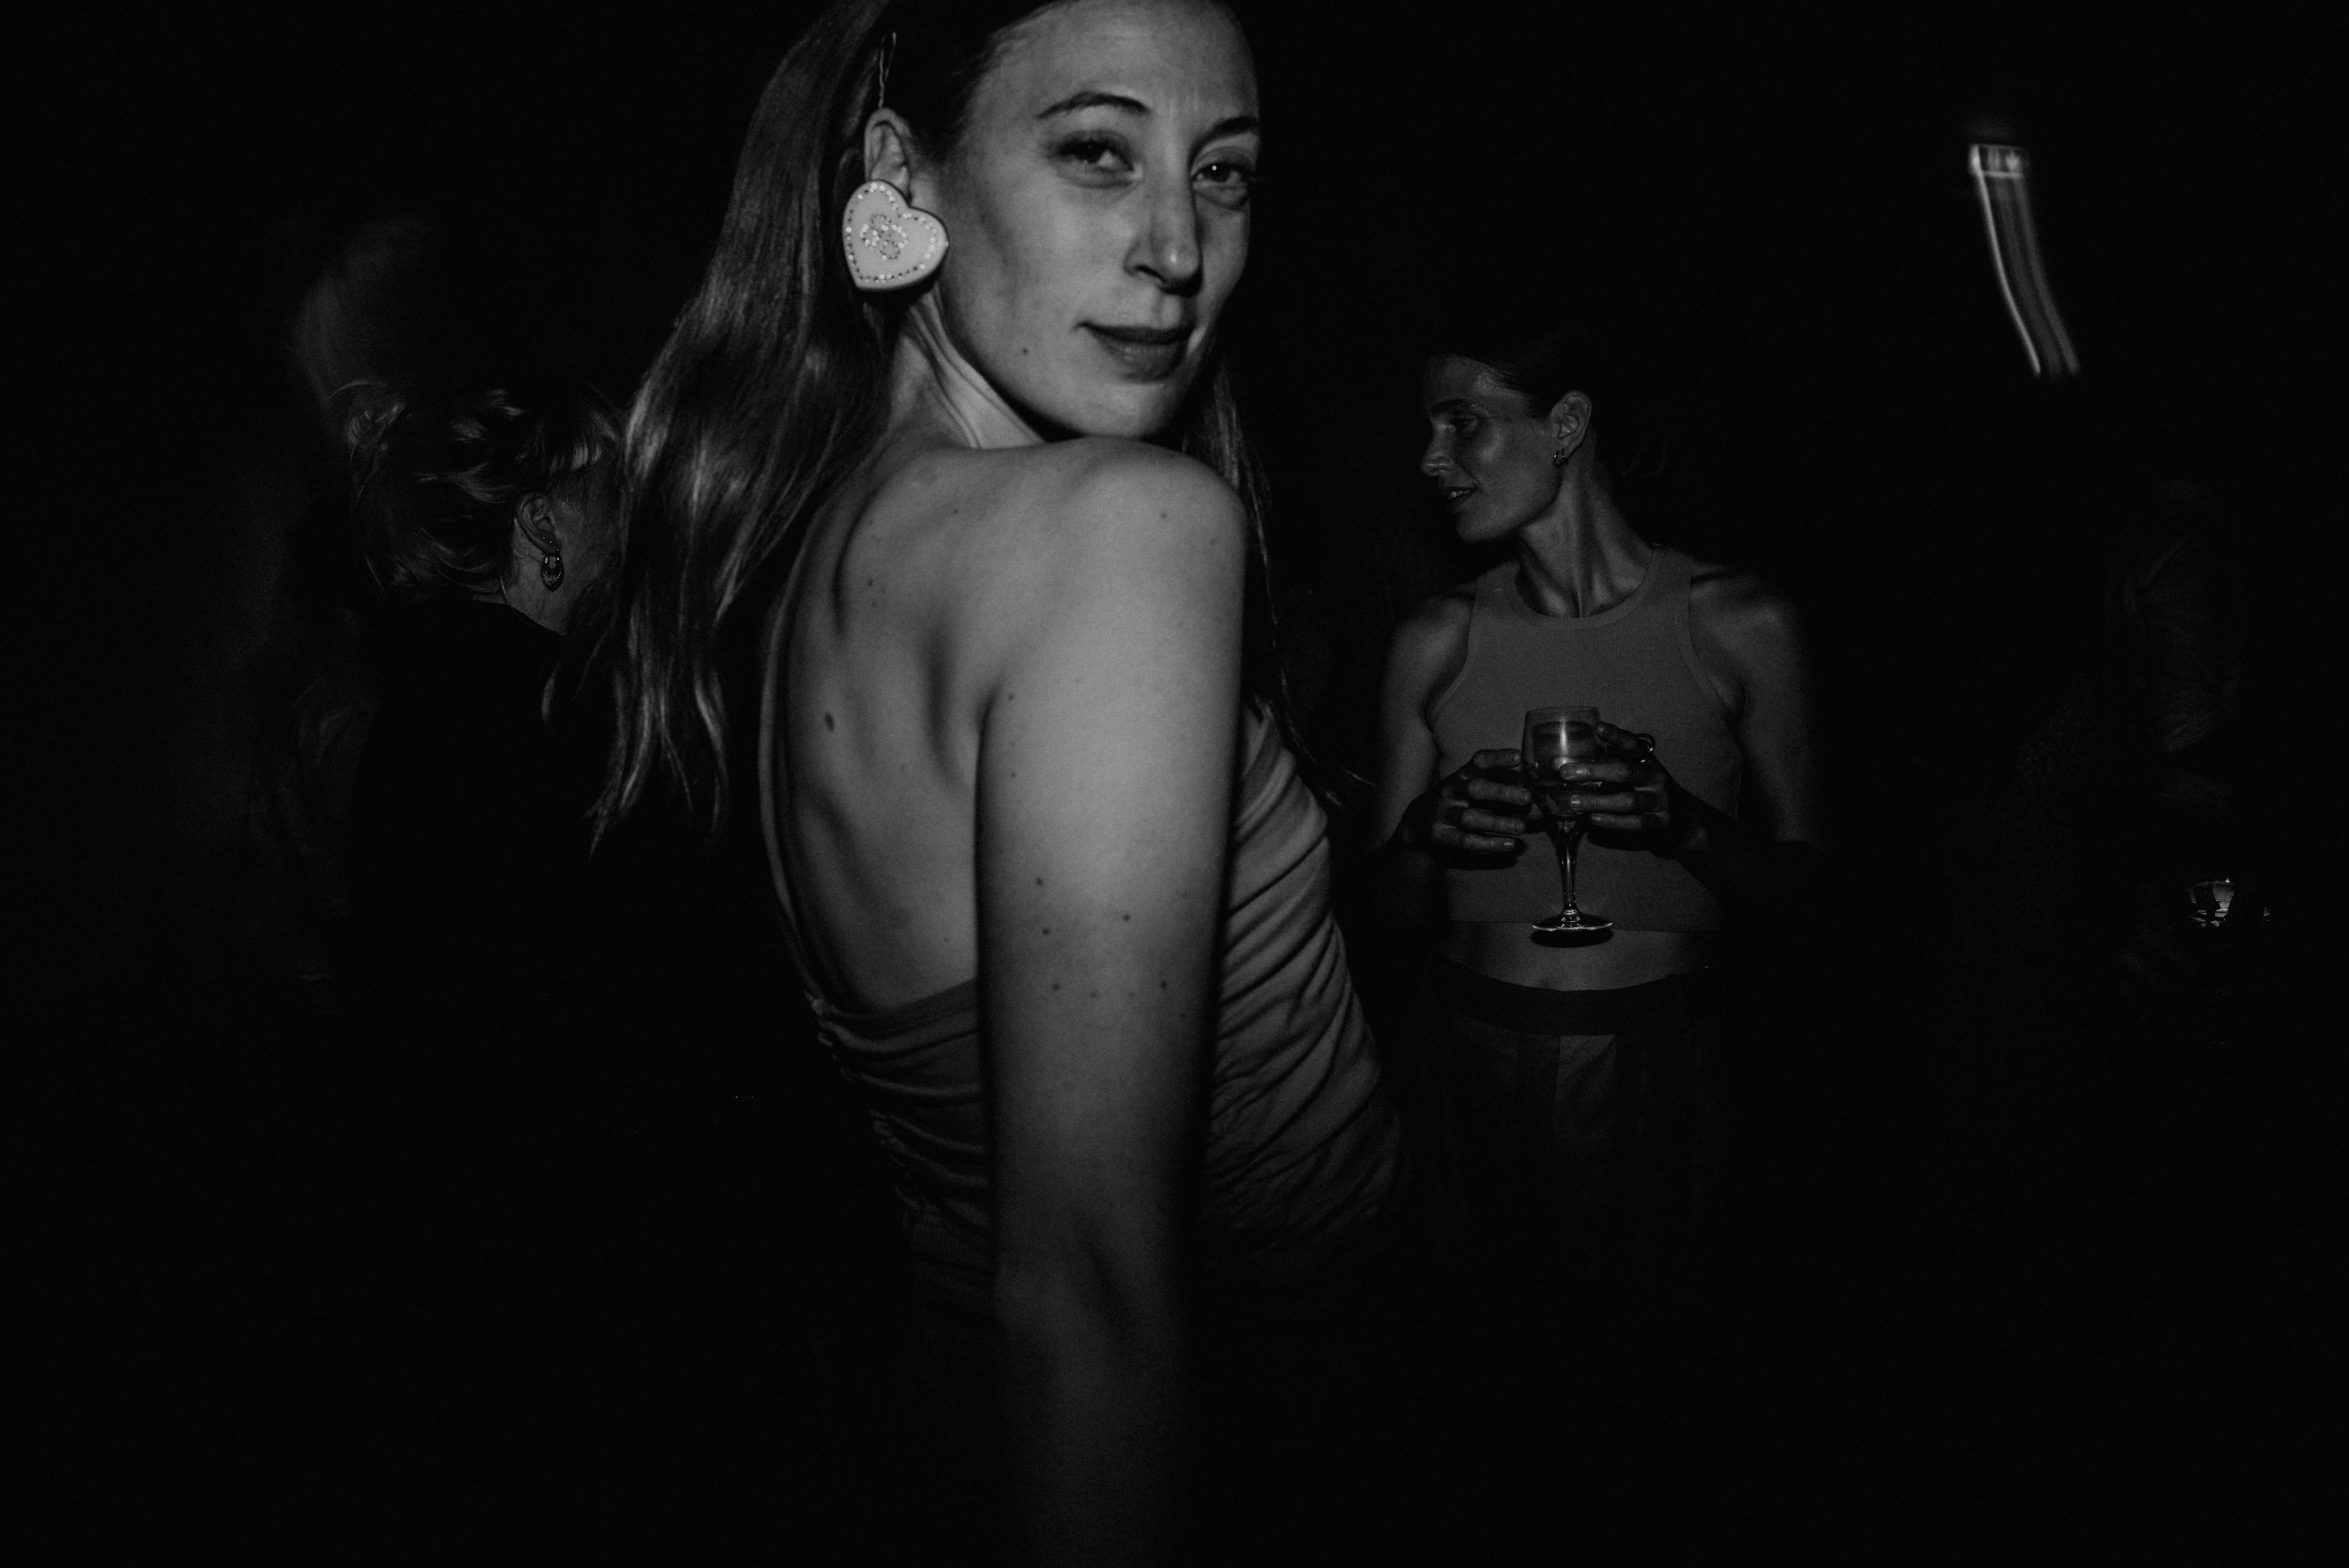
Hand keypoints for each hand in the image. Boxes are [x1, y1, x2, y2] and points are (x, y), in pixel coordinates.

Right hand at [1401, 748, 1532, 860]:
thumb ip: (1504, 795)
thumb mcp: (1472, 791)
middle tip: (1527, 798)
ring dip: (1498, 822)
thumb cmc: (1457, 804)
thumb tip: (1543, 805)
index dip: (1497, 758)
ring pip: (1471, 818)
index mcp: (1461, 776)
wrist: (1417, 826)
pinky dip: (1489, 844)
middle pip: (1475, 789)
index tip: (1518, 757)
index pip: (1478, 762)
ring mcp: (1443, 815)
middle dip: (1501, 792)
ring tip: (1522, 827)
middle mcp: (1450, 792)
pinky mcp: (1441, 837)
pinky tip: (1509, 845)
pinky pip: (1466, 841)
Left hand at [1548, 722, 1691, 855]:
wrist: (1684, 819)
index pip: (1633, 745)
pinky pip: (1635, 823)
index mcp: (1648, 761)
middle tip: (1565, 772)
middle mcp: (1656, 777)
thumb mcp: (1634, 773)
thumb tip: (1561, 764)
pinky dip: (1613, 822)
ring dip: (1598, 801)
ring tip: (1573, 802)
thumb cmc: (1647, 791)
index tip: (1598, 728)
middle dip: (1594, 771)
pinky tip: (1594, 819)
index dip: (1617, 736)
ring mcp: (1660, 801)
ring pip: (1628, 801)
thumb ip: (1606, 766)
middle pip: (1625, 771)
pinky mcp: (1660, 823)